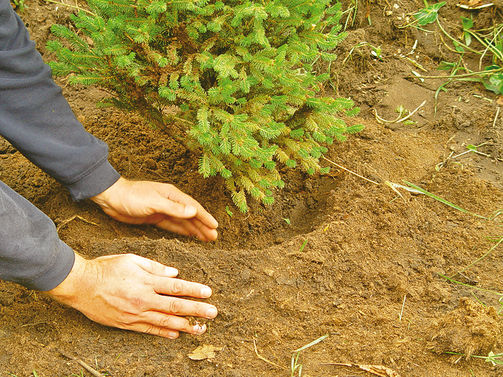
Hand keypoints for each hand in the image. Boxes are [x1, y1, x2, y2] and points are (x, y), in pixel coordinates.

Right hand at [47, 253, 217, 338]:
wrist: (80, 285)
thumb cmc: (106, 268)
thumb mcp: (132, 260)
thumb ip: (154, 267)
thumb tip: (174, 273)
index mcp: (146, 281)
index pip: (176, 287)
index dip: (194, 290)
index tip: (208, 293)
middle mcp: (143, 299)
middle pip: (175, 306)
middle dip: (196, 310)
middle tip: (213, 313)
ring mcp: (135, 314)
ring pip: (165, 321)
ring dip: (185, 325)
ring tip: (201, 328)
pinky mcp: (126, 324)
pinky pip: (149, 330)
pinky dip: (164, 332)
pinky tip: (176, 334)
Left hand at [91, 177, 217, 241]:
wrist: (111, 198)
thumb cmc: (131, 196)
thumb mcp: (153, 202)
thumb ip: (173, 208)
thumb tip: (194, 211)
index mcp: (172, 195)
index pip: (193, 207)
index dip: (205, 217)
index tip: (215, 226)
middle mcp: (170, 202)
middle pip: (190, 215)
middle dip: (203, 226)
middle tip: (214, 237)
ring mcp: (163, 210)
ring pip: (183, 222)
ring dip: (195, 230)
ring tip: (206, 238)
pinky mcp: (155, 218)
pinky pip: (172, 226)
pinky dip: (183, 231)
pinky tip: (190, 236)